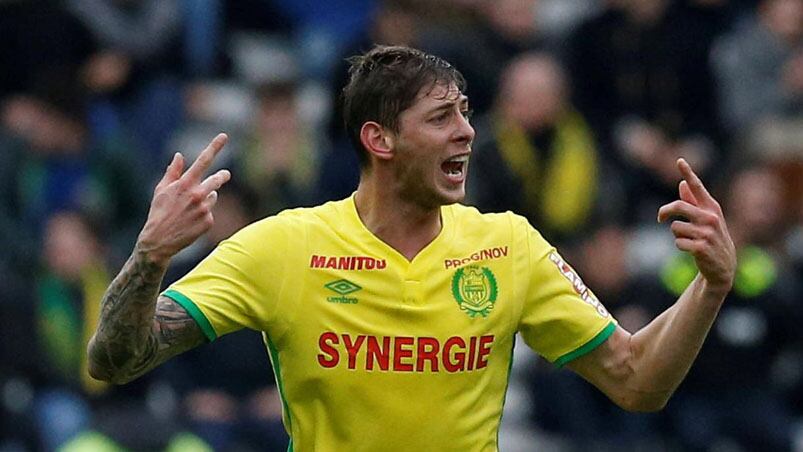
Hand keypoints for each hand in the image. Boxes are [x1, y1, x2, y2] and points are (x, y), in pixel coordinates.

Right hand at [137, 133, 231, 265]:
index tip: (224, 136)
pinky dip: (204, 214)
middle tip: (225, 174)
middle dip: (222, 176)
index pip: (203, 160)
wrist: (159, 241)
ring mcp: (204, 209)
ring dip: (207, 197)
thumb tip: (179, 155)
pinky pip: (210, 212)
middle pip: (217, 179)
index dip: (214, 147)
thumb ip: (172, 172)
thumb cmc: (158, 213)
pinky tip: (191, 221)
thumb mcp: (161, 190)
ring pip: (213, 196)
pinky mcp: (209, 222)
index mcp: (185, 184)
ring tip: (191, 207)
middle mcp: (197, 194)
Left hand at [657, 158, 735, 293]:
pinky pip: (677, 242)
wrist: (723, 266)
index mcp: (712, 207)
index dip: (688, 173)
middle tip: (660, 218)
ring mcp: (707, 233)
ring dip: (676, 235)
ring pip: (675, 227)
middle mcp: (711, 217)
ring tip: (689, 240)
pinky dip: (680, 246)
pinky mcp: (701, 247)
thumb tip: (681, 184)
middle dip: (665, 212)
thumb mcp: (706, 219)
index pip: (698, 187)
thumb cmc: (711, 238)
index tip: (679, 160)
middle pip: (678, 206)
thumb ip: (693, 202)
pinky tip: (691, 250)